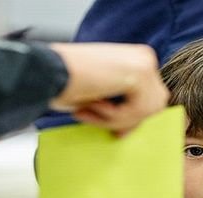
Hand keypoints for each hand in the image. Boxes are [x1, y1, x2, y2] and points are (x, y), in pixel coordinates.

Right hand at [49, 43, 168, 136]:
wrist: (48, 72)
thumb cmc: (66, 84)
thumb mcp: (103, 97)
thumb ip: (123, 106)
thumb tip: (133, 129)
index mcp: (137, 59)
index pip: (151, 99)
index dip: (134, 120)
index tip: (117, 134)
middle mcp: (145, 57)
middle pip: (154, 106)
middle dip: (127, 121)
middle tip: (101, 125)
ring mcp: (144, 63)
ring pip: (146, 111)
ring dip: (116, 120)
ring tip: (88, 111)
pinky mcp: (140, 72)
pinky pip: (137, 111)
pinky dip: (113, 116)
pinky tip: (92, 104)